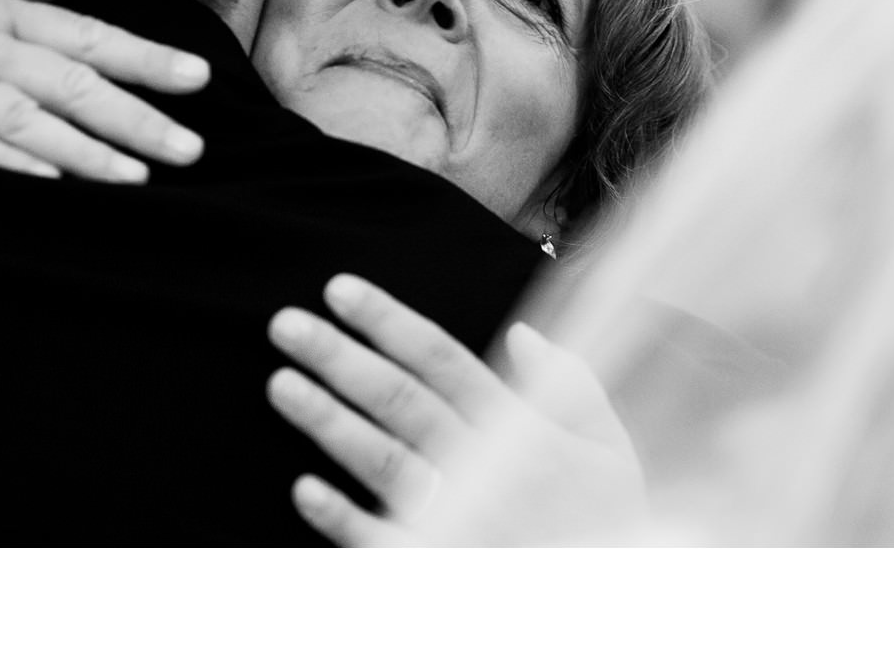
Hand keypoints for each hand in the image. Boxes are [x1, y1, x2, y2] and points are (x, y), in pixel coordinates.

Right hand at [0, 0, 210, 180]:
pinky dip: (5, 160)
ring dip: (86, 149)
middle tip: (193, 148)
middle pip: (70, 82)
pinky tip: (49, 181)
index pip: (87, 34)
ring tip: (139, 177)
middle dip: (137, 116)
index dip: (146, 58)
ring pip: (25, 117)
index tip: (200, 79)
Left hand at [266, 274, 646, 545]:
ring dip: (328, 422)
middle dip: (340, 358)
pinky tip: (303, 489)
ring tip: (280, 384)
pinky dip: (343, 517)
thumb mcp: (613, 452)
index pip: (444, 361)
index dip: (389, 322)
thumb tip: (523, 335)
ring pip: (384, 461)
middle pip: (401, 402)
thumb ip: (573, 388)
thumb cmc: (607, 525)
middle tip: (284, 325)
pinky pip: (382, 542)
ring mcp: (458, 519)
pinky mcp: (436, 565)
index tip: (339, 290)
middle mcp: (484, 468)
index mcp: (523, 430)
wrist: (605, 602)